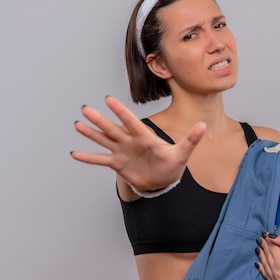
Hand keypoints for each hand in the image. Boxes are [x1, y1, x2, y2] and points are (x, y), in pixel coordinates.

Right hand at [71, 96, 206, 191]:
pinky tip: (75, 154)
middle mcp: (130, 141)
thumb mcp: (183, 153)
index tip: (108, 99)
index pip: (131, 122)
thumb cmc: (173, 164)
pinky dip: (88, 158)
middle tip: (85, 109)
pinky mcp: (118, 164)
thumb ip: (191, 139)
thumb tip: (203, 125)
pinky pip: (100, 160)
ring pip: (104, 140)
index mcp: (144, 137)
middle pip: (113, 129)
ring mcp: (122, 151)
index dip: (120, 111)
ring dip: (91, 134)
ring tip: (78, 124)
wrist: (164, 179)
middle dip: (99, 120)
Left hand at [255, 234, 279, 279]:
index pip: (272, 248)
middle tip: (261, 239)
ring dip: (261, 256)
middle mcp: (277, 272)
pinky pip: (266, 276)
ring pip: (265, 266)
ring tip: (259, 248)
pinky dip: (262, 269)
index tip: (265, 234)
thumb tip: (272, 237)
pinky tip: (259, 263)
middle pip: (267, 256)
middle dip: (264, 246)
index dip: (268, 240)